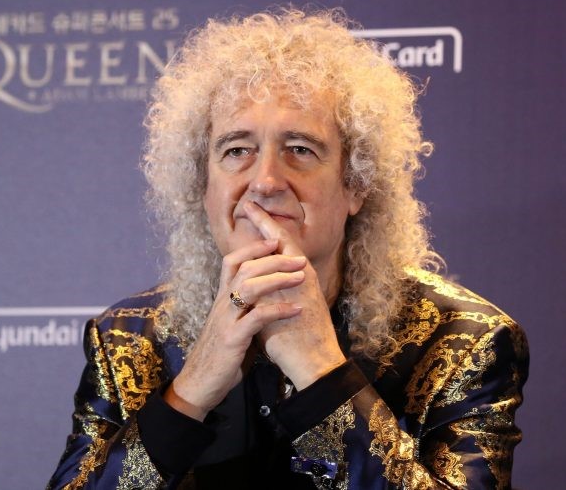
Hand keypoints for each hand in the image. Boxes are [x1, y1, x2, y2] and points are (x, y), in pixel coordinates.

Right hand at [165, 238, 307, 419]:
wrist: (198, 385)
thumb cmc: (220, 356)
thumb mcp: (233, 326)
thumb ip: (246, 310)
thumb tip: (268, 299)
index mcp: (222, 299)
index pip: (232, 262)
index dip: (253, 248)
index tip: (275, 240)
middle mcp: (222, 304)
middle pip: (244, 268)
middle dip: (273, 259)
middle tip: (299, 258)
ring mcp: (225, 320)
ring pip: (249, 286)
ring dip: (277, 278)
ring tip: (300, 276)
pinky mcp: (232, 339)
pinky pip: (256, 318)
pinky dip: (278, 309)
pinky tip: (296, 308)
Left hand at [243, 201, 346, 389]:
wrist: (315, 363)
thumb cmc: (300, 343)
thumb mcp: (283, 314)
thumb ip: (272, 298)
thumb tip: (257, 292)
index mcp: (299, 283)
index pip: (282, 250)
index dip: (268, 231)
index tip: (254, 213)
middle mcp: (301, 280)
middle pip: (283, 243)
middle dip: (266, 222)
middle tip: (250, 202)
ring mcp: (298, 287)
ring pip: (282, 250)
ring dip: (266, 231)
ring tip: (251, 210)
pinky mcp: (295, 297)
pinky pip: (279, 273)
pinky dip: (267, 256)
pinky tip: (256, 240)